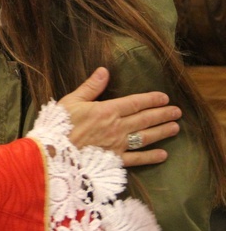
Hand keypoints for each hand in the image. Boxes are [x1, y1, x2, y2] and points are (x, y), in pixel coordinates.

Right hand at [58, 67, 180, 166]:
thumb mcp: (71, 101)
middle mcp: (117, 127)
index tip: (164, 98)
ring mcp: (117, 145)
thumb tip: (104, 70)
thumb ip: (90, 87)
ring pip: (146, 137)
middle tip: (177, 112)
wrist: (53, 153)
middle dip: (163, 114)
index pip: (135, 103)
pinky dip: (151, 157)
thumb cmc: (59, 126)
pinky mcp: (114, 160)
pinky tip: (163, 155)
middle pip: (145, 119)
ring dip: (162, 132)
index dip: (151, 99)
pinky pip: (137, 158)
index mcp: (107, 110)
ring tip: (175, 128)